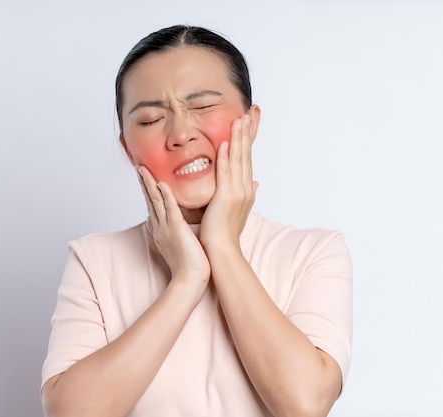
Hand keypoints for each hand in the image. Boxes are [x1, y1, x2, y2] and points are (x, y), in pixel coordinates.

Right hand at [137, 166, 210, 286]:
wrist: (191, 280)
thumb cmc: (191, 265)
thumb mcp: (183, 244)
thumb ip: (182, 232)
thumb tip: (186, 225)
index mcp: (162, 230)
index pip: (154, 205)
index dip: (149, 190)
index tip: (146, 177)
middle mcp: (160, 227)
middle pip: (150, 200)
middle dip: (144, 183)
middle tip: (138, 167)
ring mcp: (166, 227)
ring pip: (155, 201)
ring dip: (149, 184)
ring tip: (143, 169)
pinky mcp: (176, 229)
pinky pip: (169, 209)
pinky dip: (165, 196)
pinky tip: (162, 184)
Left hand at [200, 114, 257, 250]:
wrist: (221, 249)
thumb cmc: (224, 233)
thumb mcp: (237, 210)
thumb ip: (244, 194)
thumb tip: (255, 183)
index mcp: (246, 191)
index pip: (247, 161)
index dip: (248, 142)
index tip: (248, 125)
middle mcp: (245, 189)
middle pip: (246, 156)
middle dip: (246, 134)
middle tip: (247, 114)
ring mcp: (237, 192)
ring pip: (238, 160)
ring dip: (238, 139)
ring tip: (239, 120)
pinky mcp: (227, 197)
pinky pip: (226, 173)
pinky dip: (226, 157)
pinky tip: (225, 143)